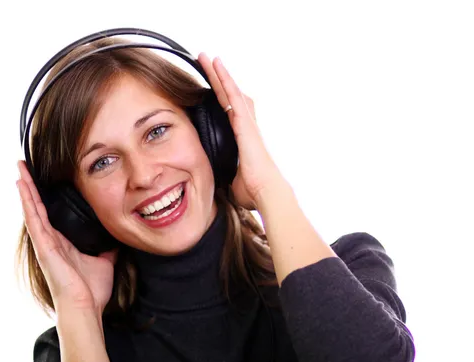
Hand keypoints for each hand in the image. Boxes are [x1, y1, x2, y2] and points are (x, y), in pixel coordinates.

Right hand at [16, 161, 117, 313]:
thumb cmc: (92, 289)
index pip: (51, 213)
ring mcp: (45, 243)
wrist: (86, 307)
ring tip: (20, 168)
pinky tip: (22, 185)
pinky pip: (34, 219)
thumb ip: (107, 247)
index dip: (46, 196)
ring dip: (27, 188)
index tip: (44, 179)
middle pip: (39, 207)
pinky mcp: (44, 246)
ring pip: (33, 209)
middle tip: (25, 166)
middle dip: (33, 187)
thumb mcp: (105, 261)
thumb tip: (117, 236)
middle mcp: (50, 240)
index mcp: (63, 243)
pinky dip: (27, 201)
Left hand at [198, 53, 284, 209]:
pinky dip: (225, 79)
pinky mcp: (245, 123)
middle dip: (219, 78)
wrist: (266, 192)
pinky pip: (233, 96)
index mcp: (244, 138)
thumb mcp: (232, 180)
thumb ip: (224, 173)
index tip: (214, 85)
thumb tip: (214, 180)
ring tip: (207, 57)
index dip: (222, 97)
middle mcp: (247, 126)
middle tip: (208, 62)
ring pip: (231, 91)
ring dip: (219, 73)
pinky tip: (216, 65)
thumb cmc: (254, 190)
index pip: (230, 112)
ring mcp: (247, 123)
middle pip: (231, 95)